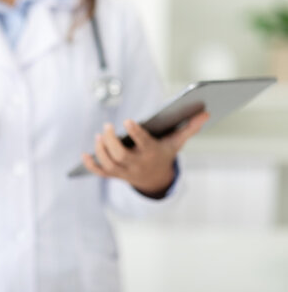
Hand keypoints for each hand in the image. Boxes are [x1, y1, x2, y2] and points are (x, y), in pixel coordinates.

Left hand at [81, 111, 210, 196]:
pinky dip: (91, 166)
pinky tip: (85, 155)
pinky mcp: (114, 175)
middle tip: (106, 126)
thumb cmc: (164, 153)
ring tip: (99, 135)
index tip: (128, 120)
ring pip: (110, 164)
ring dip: (101, 151)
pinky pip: (101, 173)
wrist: (156, 179)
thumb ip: (190, 128)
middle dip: (111, 141)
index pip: (144, 144)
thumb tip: (206, 113)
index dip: (135, 133)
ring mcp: (125, 171)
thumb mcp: (178, 142)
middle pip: (121, 156)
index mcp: (152, 153)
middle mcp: (137, 164)